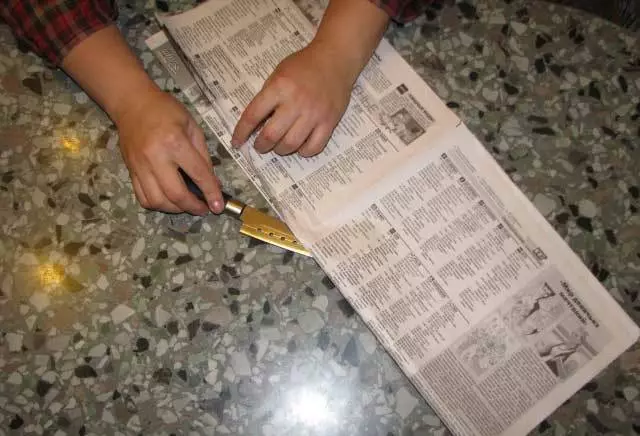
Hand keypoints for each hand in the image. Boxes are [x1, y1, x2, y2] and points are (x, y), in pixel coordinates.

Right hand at [114, 89, 223, 214]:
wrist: (132, 103)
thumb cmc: (166, 110)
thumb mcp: (192, 127)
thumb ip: (203, 156)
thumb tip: (213, 183)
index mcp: (175, 142)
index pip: (198, 174)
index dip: (211, 192)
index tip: (218, 206)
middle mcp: (155, 157)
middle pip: (175, 194)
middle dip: (193, 207)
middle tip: (203, 209)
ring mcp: (140, 166)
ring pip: (157, 201)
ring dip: (175, 209)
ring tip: (186, 205)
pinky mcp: (130, 171)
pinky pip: (142, 197)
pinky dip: (158, 204)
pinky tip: (168, 200)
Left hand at [231, 41, 352, 156]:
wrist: (334, 60)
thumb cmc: (303, 66)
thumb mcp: (278, 73)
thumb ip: (267, 97)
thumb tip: (256, 124)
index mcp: (279, 87)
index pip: (253, 115)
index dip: (241, 132)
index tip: (236, 142)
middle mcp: (296, 102)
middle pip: (271, 135)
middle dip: (261, 145)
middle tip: (260, 146)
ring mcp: (314, 114)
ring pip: (291, 144)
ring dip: (280, 150)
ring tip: (278, 146)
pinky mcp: (329, 122)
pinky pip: (314, 147)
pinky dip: (303, 151)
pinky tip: (299, 146)